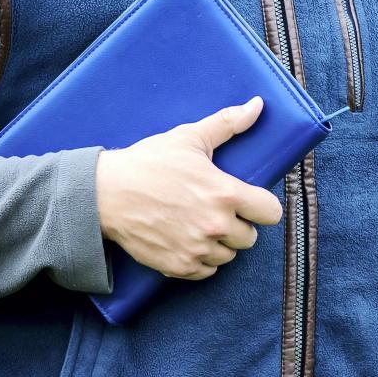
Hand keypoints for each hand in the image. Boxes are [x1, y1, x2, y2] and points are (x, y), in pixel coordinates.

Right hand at [95, 96, 281, 279]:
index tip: (250, 201)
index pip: (271, 213)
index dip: (262, 206)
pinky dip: (200, 259)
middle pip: (250, 238)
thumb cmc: (148, 162)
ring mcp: (197, 249)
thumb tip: (257, 105)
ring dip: (219, 243)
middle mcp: (215, 225)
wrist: (106, 193)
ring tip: (200, 224)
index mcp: (224, 193)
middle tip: (217, 210)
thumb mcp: (189, 137)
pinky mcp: (179, 267)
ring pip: (228, 256)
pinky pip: (206, 271)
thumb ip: (228, 123)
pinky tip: (187, 239)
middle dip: (238, 224)